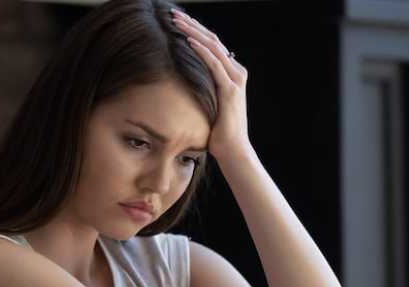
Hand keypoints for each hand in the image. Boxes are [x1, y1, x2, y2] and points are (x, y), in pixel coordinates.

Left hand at [171, 9, 252, 163]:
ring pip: (213, 47)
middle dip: (191, 25)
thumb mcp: (208, 104)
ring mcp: (235, 80)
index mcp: (231, 73)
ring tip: (176, 22)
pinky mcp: (230, 90)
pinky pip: (214, 64)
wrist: (233, 150)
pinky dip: (201, 51)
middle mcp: (236, 72)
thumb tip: (184, 83)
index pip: (212, 44)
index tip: (176, 21)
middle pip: (212, 40)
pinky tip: (187, 41)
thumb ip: (203, 89)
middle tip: (172, 14)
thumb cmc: (218, 131)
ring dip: (193, 32)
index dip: (194, 30)